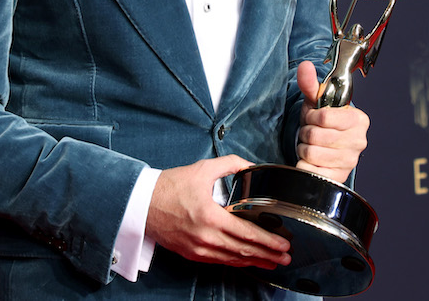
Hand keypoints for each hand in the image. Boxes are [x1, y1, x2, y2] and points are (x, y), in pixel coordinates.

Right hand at [146, 155, 291, 269]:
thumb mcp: (201, 169)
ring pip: (233, 259)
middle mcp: (205, 236)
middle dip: (268, 255)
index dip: (268, 241)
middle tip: (286, 257)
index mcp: (209, 216)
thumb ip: (229, 165)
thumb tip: (250, 166)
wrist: (142, 204)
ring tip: (272, 262)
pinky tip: (247, 261)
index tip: (283, 244)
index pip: (246, 233)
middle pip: (243, 250)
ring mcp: (198, 248)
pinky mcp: (192, 254)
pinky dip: (236, 262)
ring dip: (255, 262)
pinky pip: (219, 262)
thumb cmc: (169, 187)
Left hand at [295, 60, 368, 182]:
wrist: (326, 145)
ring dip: (303, 148)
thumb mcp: (316, 101)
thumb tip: (305, 66)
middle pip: (315, 136)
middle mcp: (358, 141)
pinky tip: (311, 160)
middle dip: (305, 133)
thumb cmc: (323, 122)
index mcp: (358, 120)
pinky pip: (311, 172)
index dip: (310, 117)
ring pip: (311, 153)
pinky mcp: (339, 178)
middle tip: (310, 132)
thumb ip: (310, 83)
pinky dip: (304, 165)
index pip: (323, 117)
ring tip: (311, 145)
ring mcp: (350, 161)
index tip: (312, 117)